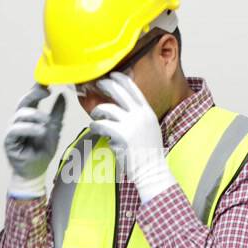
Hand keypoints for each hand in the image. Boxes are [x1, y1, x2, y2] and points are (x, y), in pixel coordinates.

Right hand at [3, 84, 68, 196]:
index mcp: (30, 116)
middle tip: (46, 91)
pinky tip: (40, 131)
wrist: (35, 171)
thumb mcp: (55, 130)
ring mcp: (12, 129)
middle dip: (34, 94)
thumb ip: (57, 113)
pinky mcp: (8, 140)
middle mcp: (19, 120)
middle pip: (23, 101)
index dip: (37, 88)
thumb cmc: (42, 151)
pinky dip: (29, 128)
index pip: (31, 97)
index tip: (48, 81)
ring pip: (21, 114)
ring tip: (47, 124)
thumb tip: (62, 95)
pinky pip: (15, 129)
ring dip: (36, 116)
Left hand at [89, 71, 176, 202]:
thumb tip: (119, 107)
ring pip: (106, 108)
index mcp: (147, 112)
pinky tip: (95, 130)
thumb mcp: (148, 128)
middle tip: (96, 85)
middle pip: (118, 91)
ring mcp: (131, 124)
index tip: (111, 76)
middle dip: (105, 85)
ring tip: (96, 118)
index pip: (132, 87)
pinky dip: (95, 127)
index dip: (119, 79)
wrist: (152, 170)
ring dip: (97, 112)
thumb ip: (137, 116)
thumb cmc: (148, 153)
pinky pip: (101, 125)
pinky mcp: (121, 135)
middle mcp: (140, 115)